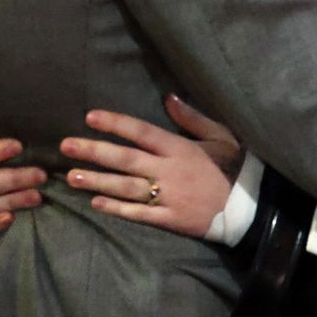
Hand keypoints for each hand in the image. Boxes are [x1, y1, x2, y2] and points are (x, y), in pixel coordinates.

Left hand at [61, 94, 240, 236]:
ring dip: (98, 182)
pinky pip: (139, 214)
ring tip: (72, 177)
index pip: (141, 132)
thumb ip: (192, 118)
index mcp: (179, 147)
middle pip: (125, 159)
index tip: (89, 117)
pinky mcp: (171, 219)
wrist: (251, 206)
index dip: (115, 124)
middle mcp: (169, 171)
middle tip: (66, 147)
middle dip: (94, 152)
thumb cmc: (233, 166)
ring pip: (126, 188)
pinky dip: (117, 209)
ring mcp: (169, 196)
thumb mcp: (219, 135)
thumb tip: (168, 97)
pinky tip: (96, 204)